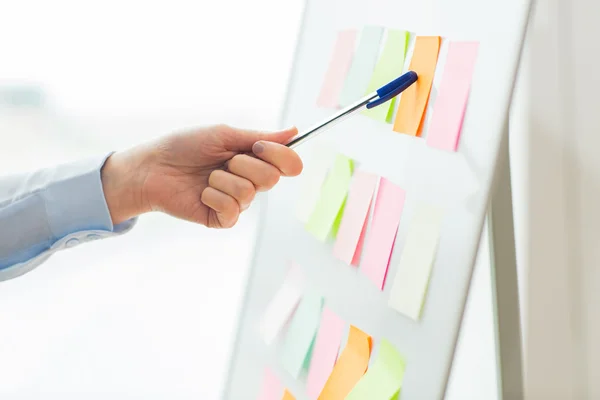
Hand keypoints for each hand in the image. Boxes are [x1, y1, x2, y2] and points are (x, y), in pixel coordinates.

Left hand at [101, 124, 302, 227]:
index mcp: (254, 160)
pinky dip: (214, 197)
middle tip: (223, 160)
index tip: (257, 146)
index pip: (289, 164)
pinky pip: (232, 210)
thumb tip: (295, 131)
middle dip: (245, 164)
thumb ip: (260, 136)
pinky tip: (202, 193)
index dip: (280, 156)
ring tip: (206, 177)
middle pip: (272, 178)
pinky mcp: (222, 219)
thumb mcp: (223, 135)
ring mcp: (237, 201)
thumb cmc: (184, 147)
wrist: (152, 167)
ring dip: (223, 179)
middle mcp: (250, 181)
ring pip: (249, 193)